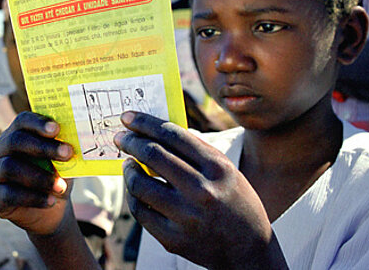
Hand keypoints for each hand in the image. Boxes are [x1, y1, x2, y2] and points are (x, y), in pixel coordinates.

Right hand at [0, 111, 72, 234]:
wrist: (49, 209)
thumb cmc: (55, 177)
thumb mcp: (62, 163)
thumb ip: (63, 151)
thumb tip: (73, 143)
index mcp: (15, 134)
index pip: (22, 121)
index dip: (38, 123)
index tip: (57, 129)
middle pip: (15, 141)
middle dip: (42, 147)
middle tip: (67, 154)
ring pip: (10, 167)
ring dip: (39, 177)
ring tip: (61, 187)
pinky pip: (8, 194)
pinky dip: (33, 198)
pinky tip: (50, 201)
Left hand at [114, 112, 285, 269]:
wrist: (249, 251)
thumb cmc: (233, 201)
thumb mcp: (225, 170)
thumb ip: (194, 152)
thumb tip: (153, 131)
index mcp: (217, 168)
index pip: (172, 135)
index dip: (145, 123)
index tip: (127, 117)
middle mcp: (202, 191)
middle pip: (153, 155)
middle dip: (130, 141)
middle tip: (120, 137)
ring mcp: (187, 217)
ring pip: (140, 184)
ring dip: (128, 169)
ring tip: (127, 163)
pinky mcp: (173, 239)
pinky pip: (140, 211)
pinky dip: (133, 195)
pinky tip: (134, 188)